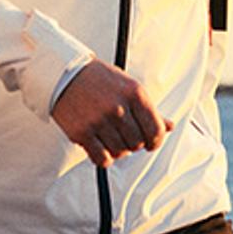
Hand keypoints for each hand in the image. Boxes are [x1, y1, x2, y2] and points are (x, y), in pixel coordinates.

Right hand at [50, 60, 169, 167]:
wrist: (64, 74)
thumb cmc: (98, 79)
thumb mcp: (128, 87)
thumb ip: (148, 109)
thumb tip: (169, 126)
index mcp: (134, 94)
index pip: (156, 130)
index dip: (155, 141)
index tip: (151, 143)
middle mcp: (118, 107)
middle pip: (138, 143)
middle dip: (133, 143)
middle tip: (124, 135)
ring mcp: (100, 121)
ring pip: (120, 152)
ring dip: (117, 149)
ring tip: (110, 137)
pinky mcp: (82, 133)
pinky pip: (102, 159)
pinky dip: (104, 157)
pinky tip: (100, 146)